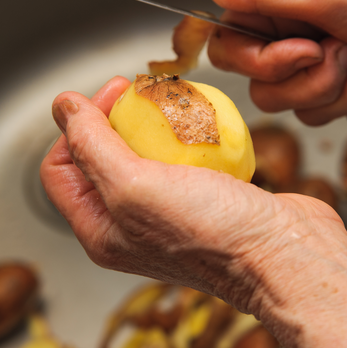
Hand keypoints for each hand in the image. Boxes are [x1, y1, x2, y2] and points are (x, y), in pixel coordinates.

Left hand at [39, 76, 341, 310]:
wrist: (286, 255)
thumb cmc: (211, 233)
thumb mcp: (133, 185)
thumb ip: (90, 145)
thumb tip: (61, 106)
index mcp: (100, 231)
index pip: (60, 170)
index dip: (74, 127)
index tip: (109, 97)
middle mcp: (130, 226)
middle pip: (101, 158)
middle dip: (115, 118)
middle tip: (140, 92)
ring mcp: (169, 214)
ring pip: (146, 155)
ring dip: (155, 124)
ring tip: (174, 104)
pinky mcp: (205, 201)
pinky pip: (185, 159)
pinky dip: (190, 137)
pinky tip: (205, 125)